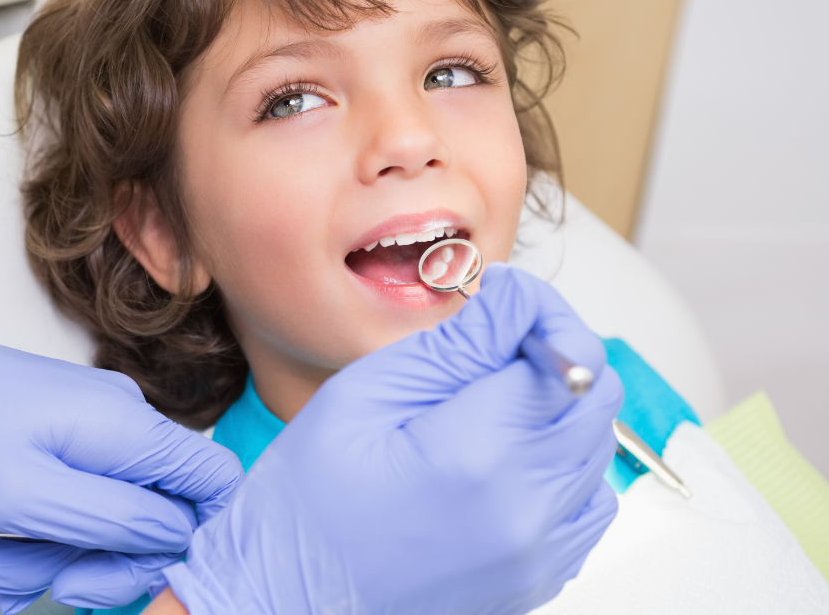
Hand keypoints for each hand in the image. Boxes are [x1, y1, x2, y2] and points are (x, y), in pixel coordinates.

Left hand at [0, 300, 242, 613]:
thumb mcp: (28, 497)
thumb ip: (115, 519)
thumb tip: (177, 534)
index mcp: (125, 426)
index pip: (213, 481)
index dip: (192, 537)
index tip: (141, 572)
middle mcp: (118, 420)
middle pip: (156, 513)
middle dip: (103, 561)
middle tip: (52, 585)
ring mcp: (88, 427)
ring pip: (106, 513)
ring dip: (56, 555)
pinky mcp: (58, 435)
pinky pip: (72, 498)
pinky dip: (39, 533)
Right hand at [160, 264, 623, 614]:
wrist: (287, 599)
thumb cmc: (305, 507)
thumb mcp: (363, 395)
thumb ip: (454, 345)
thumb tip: (515, 299)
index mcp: (477, 455)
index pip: (562, 355)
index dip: (538, 315)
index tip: (504, 307)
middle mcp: (524, 511)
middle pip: (594, 399)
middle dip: (553, 355)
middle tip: (492, 347)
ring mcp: (538, 554)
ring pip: (596, 449)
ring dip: (557, 411)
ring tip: (486, 408)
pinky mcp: (538, 578)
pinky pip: (586, 504)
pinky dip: (559, 467)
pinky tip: (501, 459)